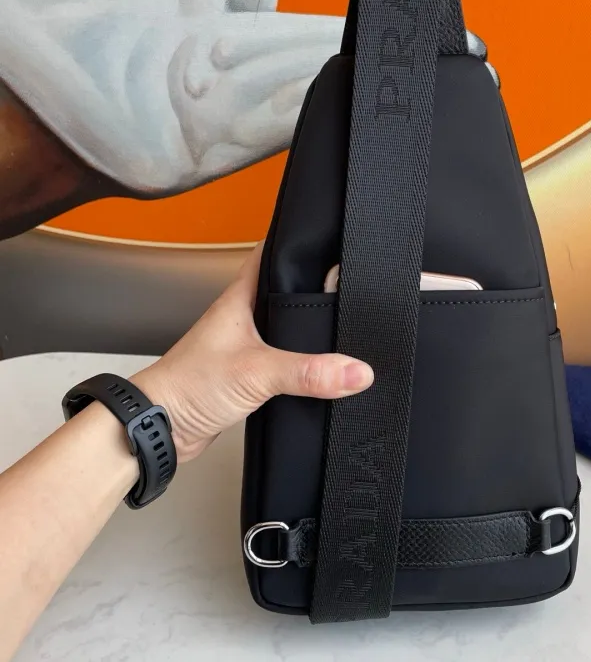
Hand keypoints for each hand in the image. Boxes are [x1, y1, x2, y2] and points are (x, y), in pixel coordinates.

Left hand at [131, 244, 373, 462]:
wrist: (161, 428)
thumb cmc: (187, 386)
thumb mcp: (258, 372)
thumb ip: (309, 371)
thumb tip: (357, 370)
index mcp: (240, 299)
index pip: (269, 254)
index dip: (295, 242)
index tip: (326, 236)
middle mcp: (242, 318)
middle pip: (283, 291)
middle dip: (312, 287)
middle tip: (346, 282)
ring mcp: (244, 346)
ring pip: (283, 327)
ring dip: (306, 328)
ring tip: (339, 322)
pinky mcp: (246, 374)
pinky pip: (281, 360)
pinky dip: (299, 361)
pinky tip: (316, 368)